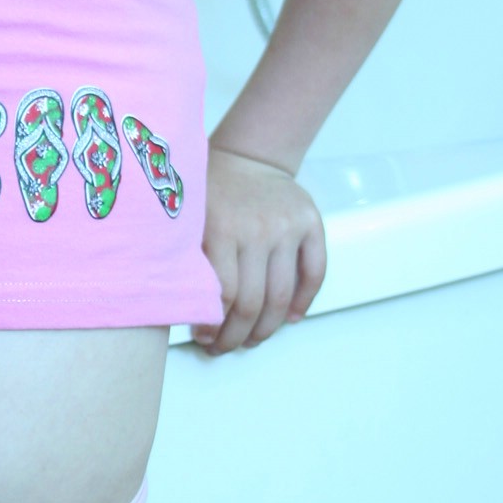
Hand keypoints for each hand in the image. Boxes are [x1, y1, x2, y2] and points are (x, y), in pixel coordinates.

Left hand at [191, 146, 325, 354]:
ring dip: (267, 328)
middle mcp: (257, 228)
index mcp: (221, 228)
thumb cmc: (211, 190)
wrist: (249, 155)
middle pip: (253, 302)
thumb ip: (189, 257)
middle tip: (225, 347)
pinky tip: (289, 318)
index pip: (223, 293)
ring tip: (251, 340)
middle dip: (237, 335)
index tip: (205, 337)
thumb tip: (188, 309)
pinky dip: (304, 301)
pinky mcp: (311, 223)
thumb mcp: (188, 216)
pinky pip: (315, 272)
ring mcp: (287, 227)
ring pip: (282, 295)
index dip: (214, 325)